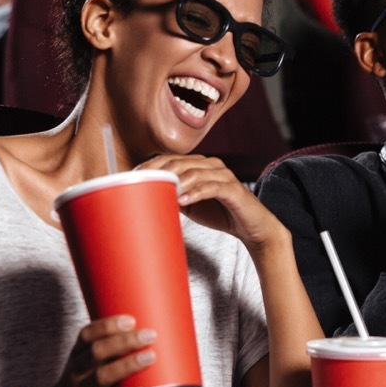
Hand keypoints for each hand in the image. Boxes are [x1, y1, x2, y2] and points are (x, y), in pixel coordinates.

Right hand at [34, 315, 155, 386]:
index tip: (131, 320)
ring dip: (127, 365)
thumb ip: (110, 349)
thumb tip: (148, 332)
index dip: (107, 326)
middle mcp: (77, 373)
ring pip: (102, 376)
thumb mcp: (87, 364)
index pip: (86, 335)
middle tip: (150, 335)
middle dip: (124, 341)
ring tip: (150, 356)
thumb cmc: (83, 384)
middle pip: (97, 352)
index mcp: (77, 356)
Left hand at [137, 154, 285, 253]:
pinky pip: (212, 187)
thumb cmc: (221, 213)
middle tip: (141, 183)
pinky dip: (196, 192)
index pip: (172, 159)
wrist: (252, 228)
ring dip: (175, 181)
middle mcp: (212, 165)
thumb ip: (174, 196)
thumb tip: (149, 197)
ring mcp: (224, 176)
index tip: (133, 175)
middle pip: (180, 162)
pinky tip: (183, 200)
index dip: (152, 165)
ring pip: (195, 172)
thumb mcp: (192, 205)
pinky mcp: (234, 190)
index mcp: (201, 165)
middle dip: (158, 171)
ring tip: (159, 191)